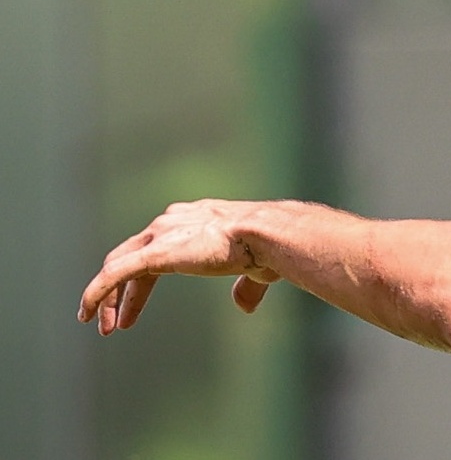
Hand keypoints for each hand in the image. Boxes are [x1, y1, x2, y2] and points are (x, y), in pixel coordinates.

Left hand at [80, 201, 276, 334]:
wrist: (263, 234)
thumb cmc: (266, 247)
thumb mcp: (254, 268)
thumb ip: (244, 286)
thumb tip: (244, 306)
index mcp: (193, 219)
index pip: (154, 250)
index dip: (141, 285)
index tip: (133, 313)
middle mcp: (171, 220)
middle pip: (131, 256)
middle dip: (122, 293)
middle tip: (116, 324)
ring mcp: (160, 233)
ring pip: (118, 267)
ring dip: (109, 299)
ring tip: (104, 327)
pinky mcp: (152, 251)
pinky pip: (113, 275)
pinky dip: (96, 294)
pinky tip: (87, 314)